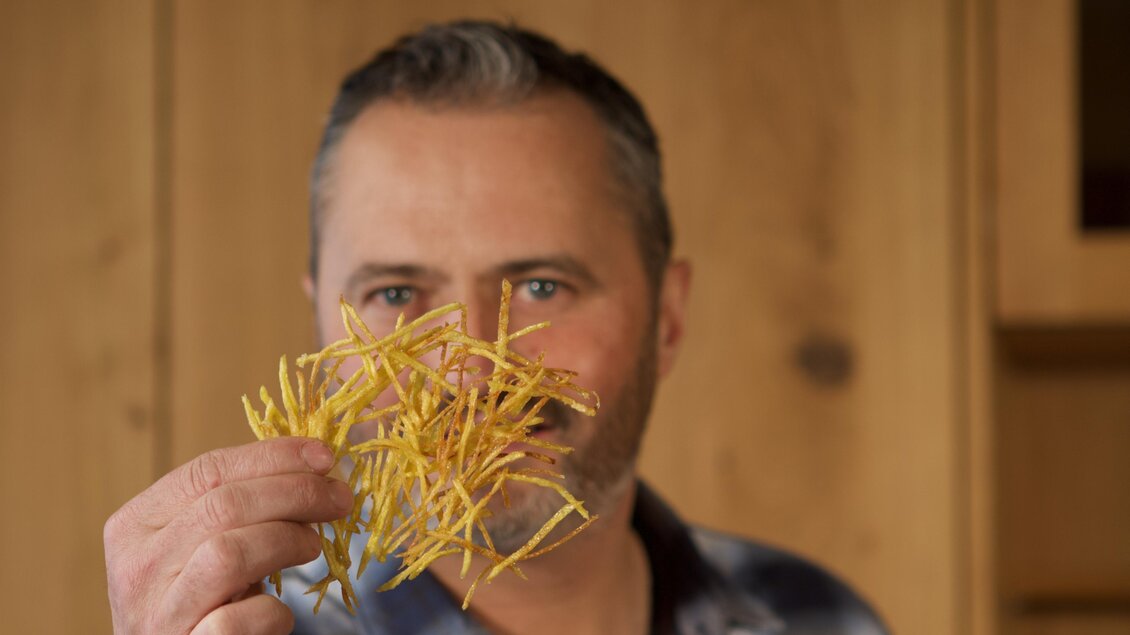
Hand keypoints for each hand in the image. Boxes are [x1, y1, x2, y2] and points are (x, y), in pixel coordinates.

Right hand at [104, 438, 352, 633]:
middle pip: (224, 506)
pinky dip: (272, 612)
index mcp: (134, 525)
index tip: (324, 456)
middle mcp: (136, 567)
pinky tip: (280, 612)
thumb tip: (314, 466)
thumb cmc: (193, 597)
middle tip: (338, 498)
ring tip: (313, 544)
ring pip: (228, 554)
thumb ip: (236, 506)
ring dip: (286, 539)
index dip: (272, 457)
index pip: (207, 471)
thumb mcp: (198, 543)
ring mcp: (157, 614)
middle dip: (295, 492)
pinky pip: (236, 621)